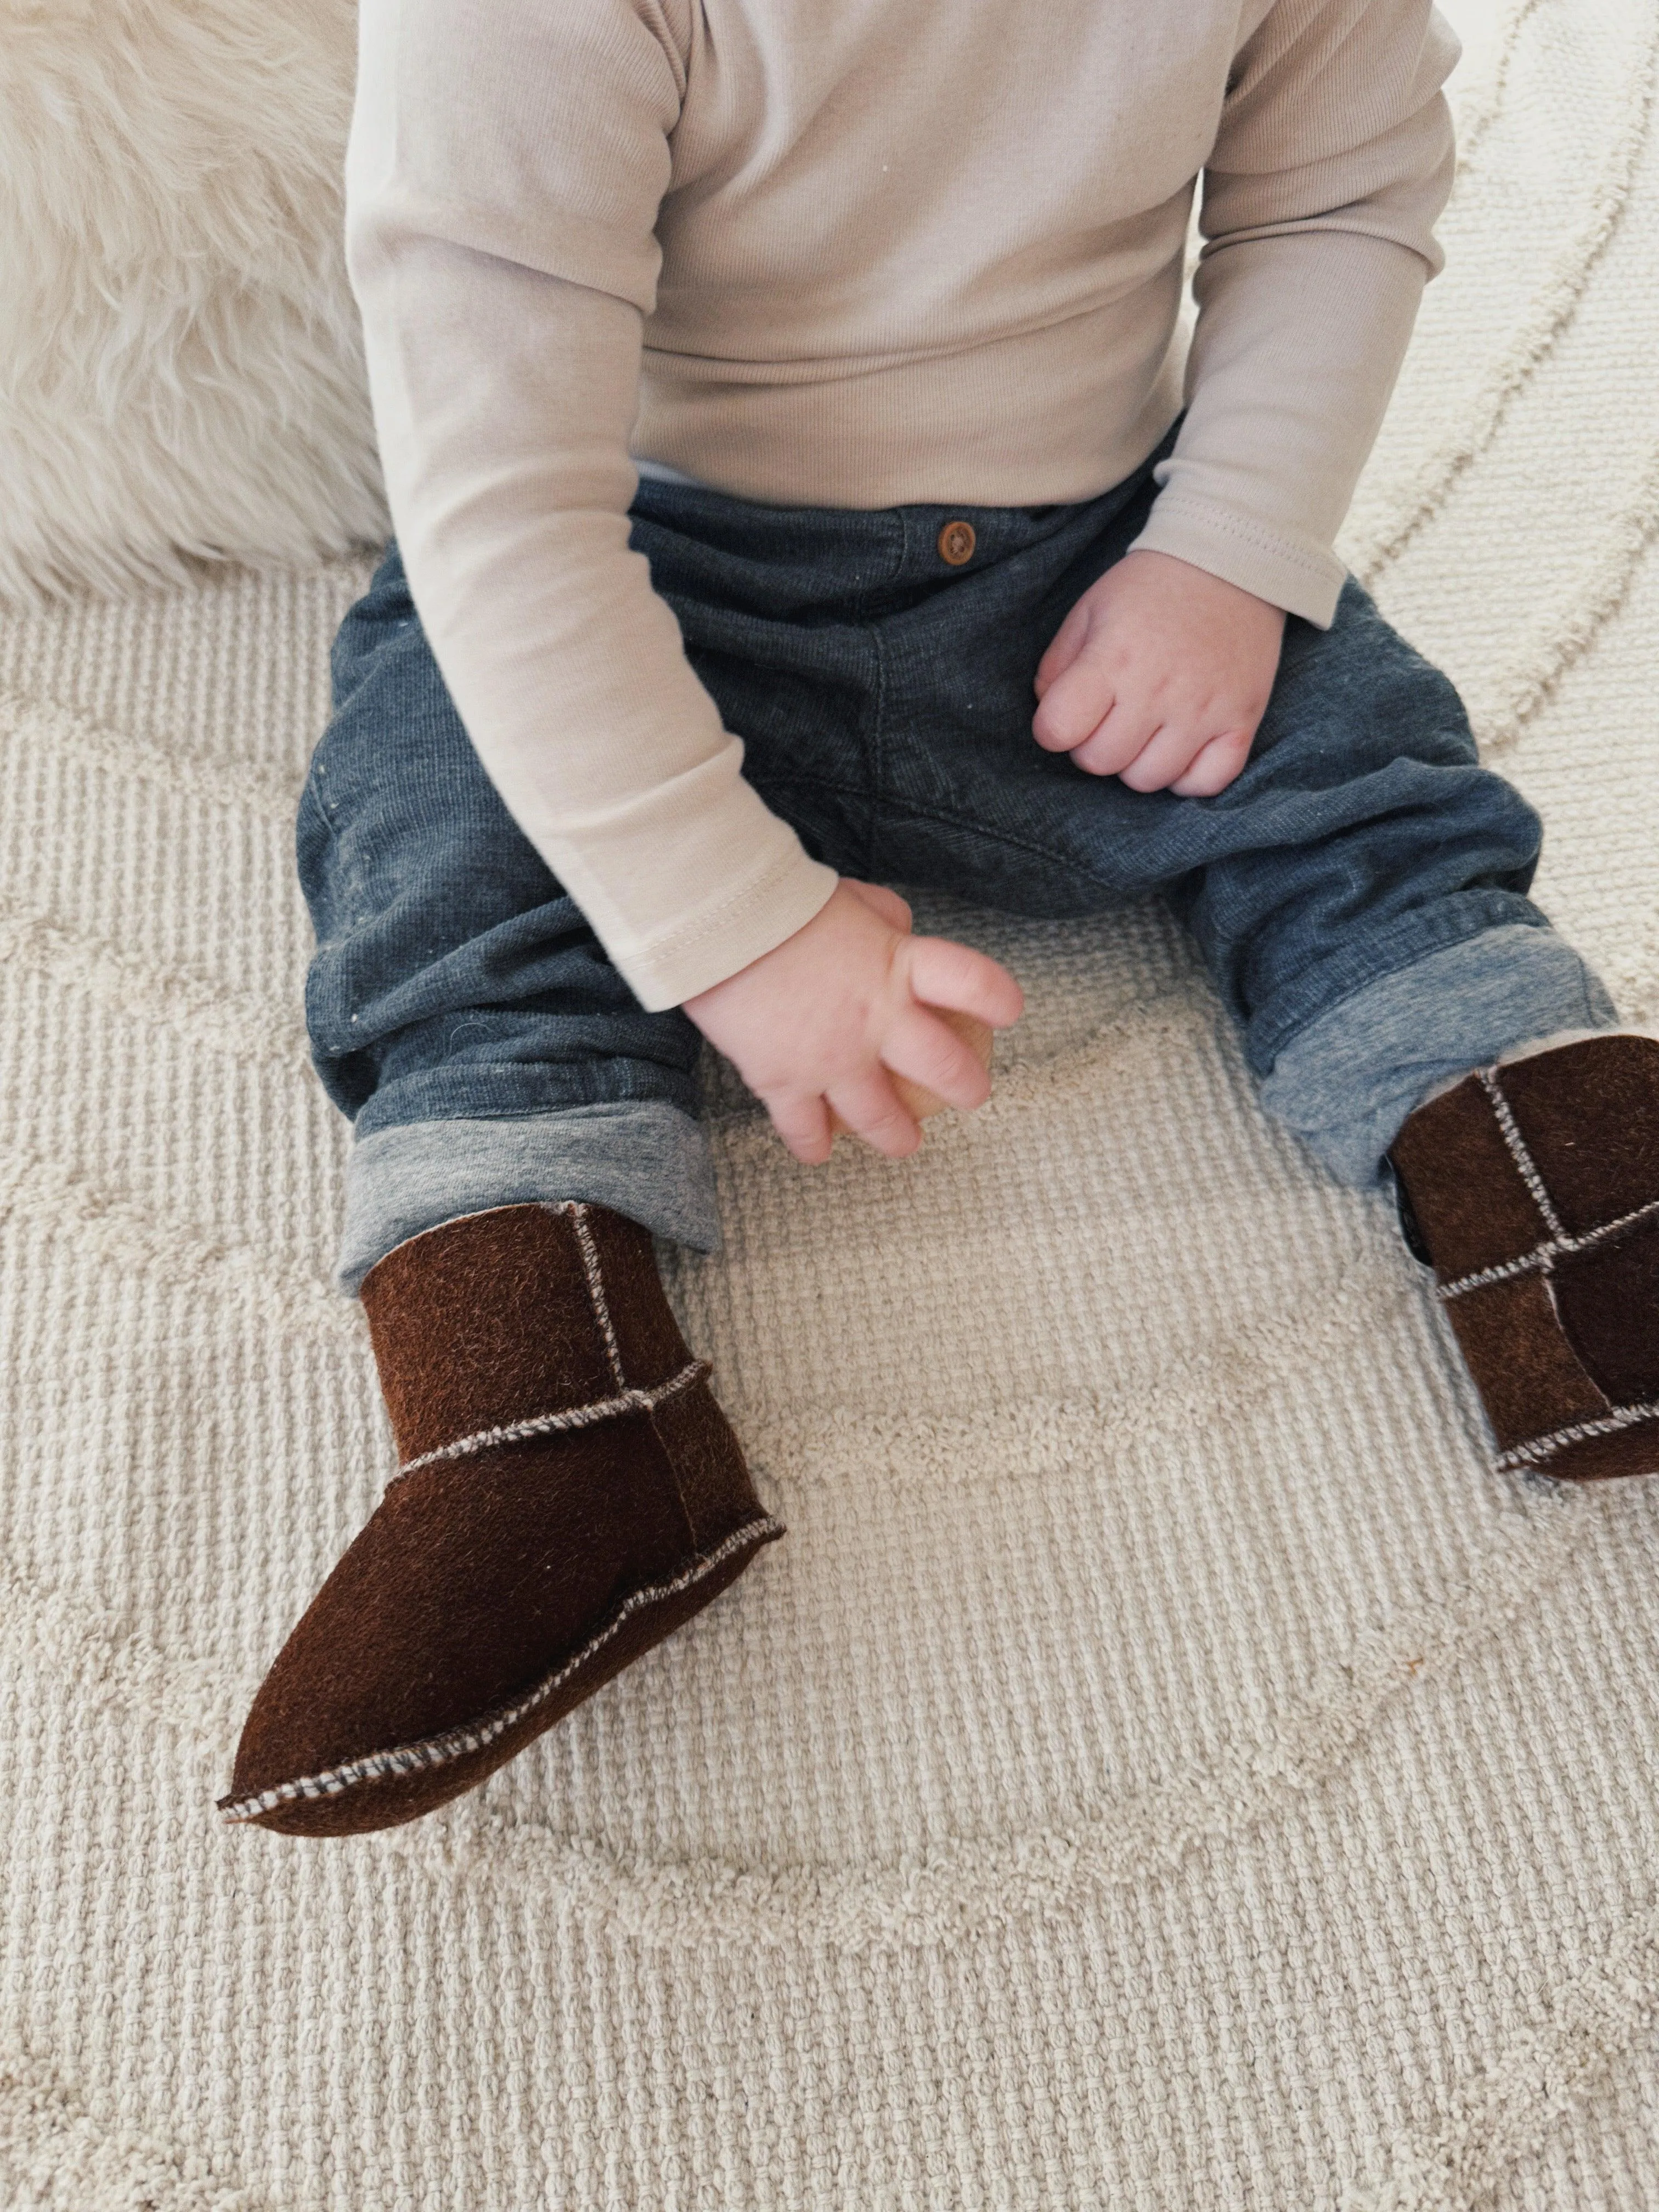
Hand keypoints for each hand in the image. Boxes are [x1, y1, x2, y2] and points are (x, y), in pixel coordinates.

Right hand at [681, 879, 1023, 1163]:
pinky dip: (813, 1145)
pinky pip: (806, 1130)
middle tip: (971, 1096)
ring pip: (882, 1119)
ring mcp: (833, 1059)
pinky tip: (818, 1153)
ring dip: (898, 1137)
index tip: (1007, 1012)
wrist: (717, 925)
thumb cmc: (780, 903)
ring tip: (905, 1144)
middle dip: (966, 1087)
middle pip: (945, 1068)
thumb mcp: (849, 899)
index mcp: (898, 966)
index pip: (973, 984)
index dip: (998, 999)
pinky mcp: (784, 1082)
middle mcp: (877, 1021)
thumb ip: (884, 919)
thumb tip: (900, 930)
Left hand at [1032, 548, 1284, 796]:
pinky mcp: (1242, 721)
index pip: (1059, 730)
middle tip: (1110, 716)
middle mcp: (1158, 689)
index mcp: (1113, 658)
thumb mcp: (1090, 611)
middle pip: (1101, 762)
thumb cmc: (1151, 590)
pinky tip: (1181, 745)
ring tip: (1146, 727)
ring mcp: (1204, 710)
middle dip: (1094, 746)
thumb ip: (1057, 667)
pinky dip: (1187, 775)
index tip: (1067, 713)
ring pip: (1149, 779)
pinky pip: (1204, 783)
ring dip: (1138, 762)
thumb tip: (1049, 718)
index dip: (1053, 728)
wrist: (1232, 565)